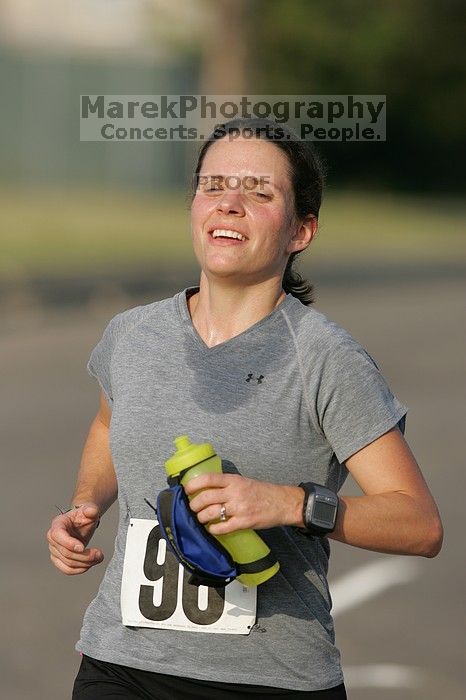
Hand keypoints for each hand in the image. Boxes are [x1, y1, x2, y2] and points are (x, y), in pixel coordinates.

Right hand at [47, 502, 103, 574]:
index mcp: (58, 523)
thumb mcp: (89, 510)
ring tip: (98, 558)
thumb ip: (91, 510)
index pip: (57, 535)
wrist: (81, 524)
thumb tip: (92, 511)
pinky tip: (90, 564)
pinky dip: (80, 569)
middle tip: (99, 554)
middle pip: (65, 552)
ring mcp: (54, 550)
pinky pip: (67, 570)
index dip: (69, 543)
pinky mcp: (58, 559)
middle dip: (84, 556)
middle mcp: (52, 538)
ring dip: (85, 563)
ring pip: (68, 563)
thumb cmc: (83, 517)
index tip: (82, 547)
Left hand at [184, 473, 303, 534]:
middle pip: (206, 498)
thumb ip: (227, 484)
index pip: (208, 479)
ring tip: (201, 519)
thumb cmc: (263, 492)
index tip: (186, 490)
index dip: (194, 484)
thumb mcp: (244, 481)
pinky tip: (213, 528)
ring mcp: (239, 508)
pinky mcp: (244, 522)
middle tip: (193, 508)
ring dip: (202, 518)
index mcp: (234, 480)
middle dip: (194, 505)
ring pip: (211, 513)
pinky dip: (214, 529)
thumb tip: (207, 489)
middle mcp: (235, 492)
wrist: (283, 502)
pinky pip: (223, 527)